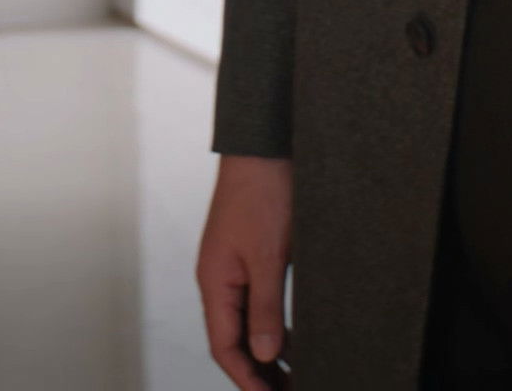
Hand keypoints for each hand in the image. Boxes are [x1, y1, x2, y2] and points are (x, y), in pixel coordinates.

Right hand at [196, 153, 295, 387]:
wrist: (265, 145)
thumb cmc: (262, 191)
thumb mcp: (269, 256)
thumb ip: (266, 308)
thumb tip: (265, 353)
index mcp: (215, 281)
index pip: (224, 346)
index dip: (246, 378)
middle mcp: (220, 279)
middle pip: (234, 340)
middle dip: (257, 373)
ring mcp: (235, 268)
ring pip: (247, 324)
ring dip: (267, 353)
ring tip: (294, 377)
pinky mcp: (252, 257)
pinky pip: (258, 303)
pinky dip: (275, 327)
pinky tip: (295, 341)